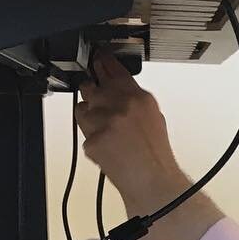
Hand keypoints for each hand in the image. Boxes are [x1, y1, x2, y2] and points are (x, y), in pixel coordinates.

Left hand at [74, 53, 187, 212]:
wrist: (152, 181)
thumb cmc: (155, 155)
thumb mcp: (153, 116)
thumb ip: (133, 98)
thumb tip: (115, 86)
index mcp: (139, 97)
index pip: (113, 67)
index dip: (101, 61)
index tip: (96, 58)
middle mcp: (121, 105)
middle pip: (91, 85)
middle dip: (92, 94)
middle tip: (100, 108)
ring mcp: (105, 122)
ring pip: (82, 108)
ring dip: (89, 119)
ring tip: (107, 133)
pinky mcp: (92, 139)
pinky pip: (83, 132)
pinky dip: (91, 139)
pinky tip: (106, 147)